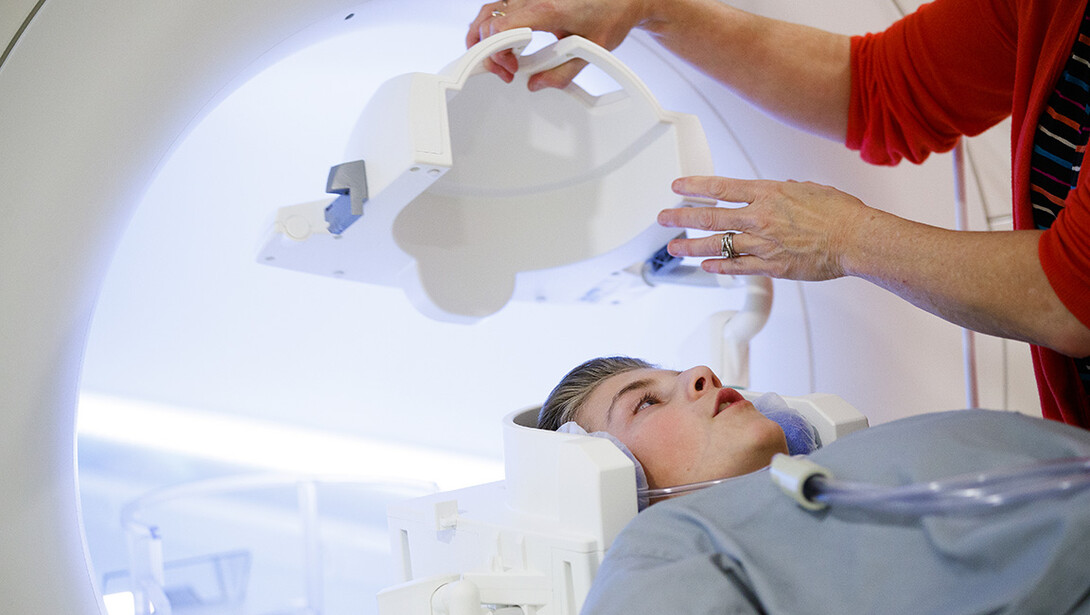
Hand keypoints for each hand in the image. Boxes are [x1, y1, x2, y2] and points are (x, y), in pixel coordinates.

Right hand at [466, 0, 648, 89]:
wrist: (623, 0)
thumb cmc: (610, 16)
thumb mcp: (591, 52)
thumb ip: (562, 73)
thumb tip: (537, 83)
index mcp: (547, 8)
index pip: (502, 28)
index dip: (497, 53)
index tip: (511, 69)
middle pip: (490, 22)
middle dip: (490, 52)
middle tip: (507, 71)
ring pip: (488, 13)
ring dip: (485, 38)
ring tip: (499, 60)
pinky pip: (498, 8)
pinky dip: (491, 27)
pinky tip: (499, 44)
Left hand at [658, 176, 873, 280]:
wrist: (855, 238)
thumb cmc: (839, 213)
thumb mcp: (808, 189)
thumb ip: (784, 190)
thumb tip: (773, 190)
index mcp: (768, 193)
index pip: (721, 188)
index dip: (695, 187)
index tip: (677, 187)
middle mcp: (760, 217)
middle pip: (710, 217)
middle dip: (682, 217)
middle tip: (664, 218)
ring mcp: (763, 243)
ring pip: (718, 244)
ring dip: (691, 246)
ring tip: (674, 248)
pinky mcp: (771, 266)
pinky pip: (737, 267)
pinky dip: (719, 266)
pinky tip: (706, 266)